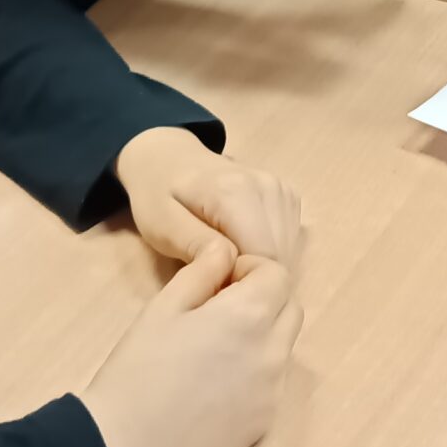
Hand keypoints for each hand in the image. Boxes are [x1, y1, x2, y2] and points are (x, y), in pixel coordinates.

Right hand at [80, 242, 302, 446]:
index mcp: (250, 316)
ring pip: (284, 346)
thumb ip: (204, 270)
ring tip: (216, 349)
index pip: (277, 274)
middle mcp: (273, 352)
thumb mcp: (163, 306)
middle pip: (290, 308)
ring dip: (263, 335)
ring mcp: (273, 392)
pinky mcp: (265, 423)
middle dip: (264, 300)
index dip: (249, 271)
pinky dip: (256, 373)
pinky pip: (273, 383)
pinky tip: (215, 385)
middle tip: (219, 312)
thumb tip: (226, 251)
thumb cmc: (137, 369)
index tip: (219, 284)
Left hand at [116, 126, 303, 269]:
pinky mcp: (286, 196)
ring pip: (287, 250)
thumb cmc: (158, 195)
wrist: (170, 160)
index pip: (264, 256)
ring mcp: (281, 189)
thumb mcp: (160, 225)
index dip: (242, 281)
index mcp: (235, 192)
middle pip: (279, 255)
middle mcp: (267, 186)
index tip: (214, 286)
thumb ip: (194, 244)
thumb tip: (230, 263)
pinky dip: (268, 252)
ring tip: (226, 263)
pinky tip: (241, 249)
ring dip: (261, 265)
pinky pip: (288, 239)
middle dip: (252, 275)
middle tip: (217, 278)